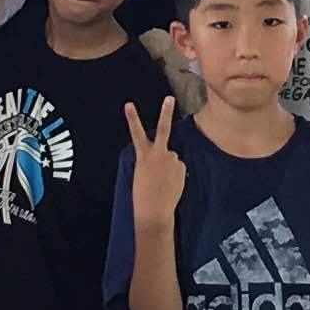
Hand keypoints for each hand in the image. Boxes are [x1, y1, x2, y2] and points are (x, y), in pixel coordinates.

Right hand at [125, 102, 185, 228]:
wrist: (154, 211)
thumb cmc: (143, 195)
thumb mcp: (142, 174)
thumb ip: (153, 161)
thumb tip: (169, 157)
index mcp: (142, 156)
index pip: (136, 133)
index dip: (132, 118)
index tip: (128, 104)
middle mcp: (158, 154)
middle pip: (163, 129)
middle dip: (165, 112)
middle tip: (169, 98)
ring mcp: (171, 159)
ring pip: (172, 157)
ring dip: (168, 166)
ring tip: (162, 182)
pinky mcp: (181, 167)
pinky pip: (178, 167)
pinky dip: (175, 174)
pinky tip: (169, 184)